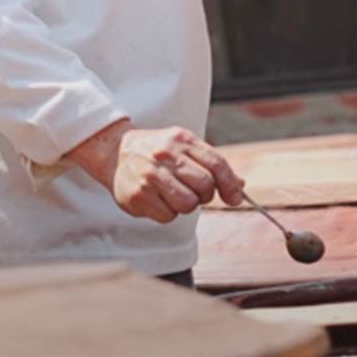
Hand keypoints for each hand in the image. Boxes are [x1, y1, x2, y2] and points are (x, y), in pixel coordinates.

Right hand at [66, 120, 245, 223]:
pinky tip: (158, 199)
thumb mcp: (185, 147)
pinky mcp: (138, 196)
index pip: (217, 164)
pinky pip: (168, 216)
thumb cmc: (158, 151)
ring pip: (188, 204)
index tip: (235, 198)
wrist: (117, 152)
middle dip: (205, 195)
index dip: (230, 184)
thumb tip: (240, 186)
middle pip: (205, 186)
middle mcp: (165, 155)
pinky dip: (168, 212)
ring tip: (174, 194)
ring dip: (186, 204)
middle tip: (193, 191)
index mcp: (182, 140)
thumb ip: (212, 164)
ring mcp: (150, 176)